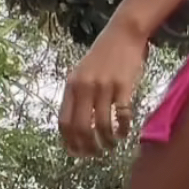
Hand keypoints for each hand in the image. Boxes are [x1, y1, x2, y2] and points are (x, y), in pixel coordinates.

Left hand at [58, 17, 147, 156]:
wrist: (123, 34)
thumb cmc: (104, 55)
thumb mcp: (82, 72)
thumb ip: (78, 94)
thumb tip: (76, 125)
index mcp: (71, 86)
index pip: (64, 121)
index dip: (69, 142)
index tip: (77, 153)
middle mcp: (84, 87)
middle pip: (81, 128)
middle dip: (87, 147)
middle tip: (95, 155)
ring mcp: (103, 87)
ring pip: (101, 126)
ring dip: (107, 141)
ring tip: (112, 145)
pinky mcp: (123, 86)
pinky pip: (121, 116)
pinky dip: (122, 129)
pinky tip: (125, 133)